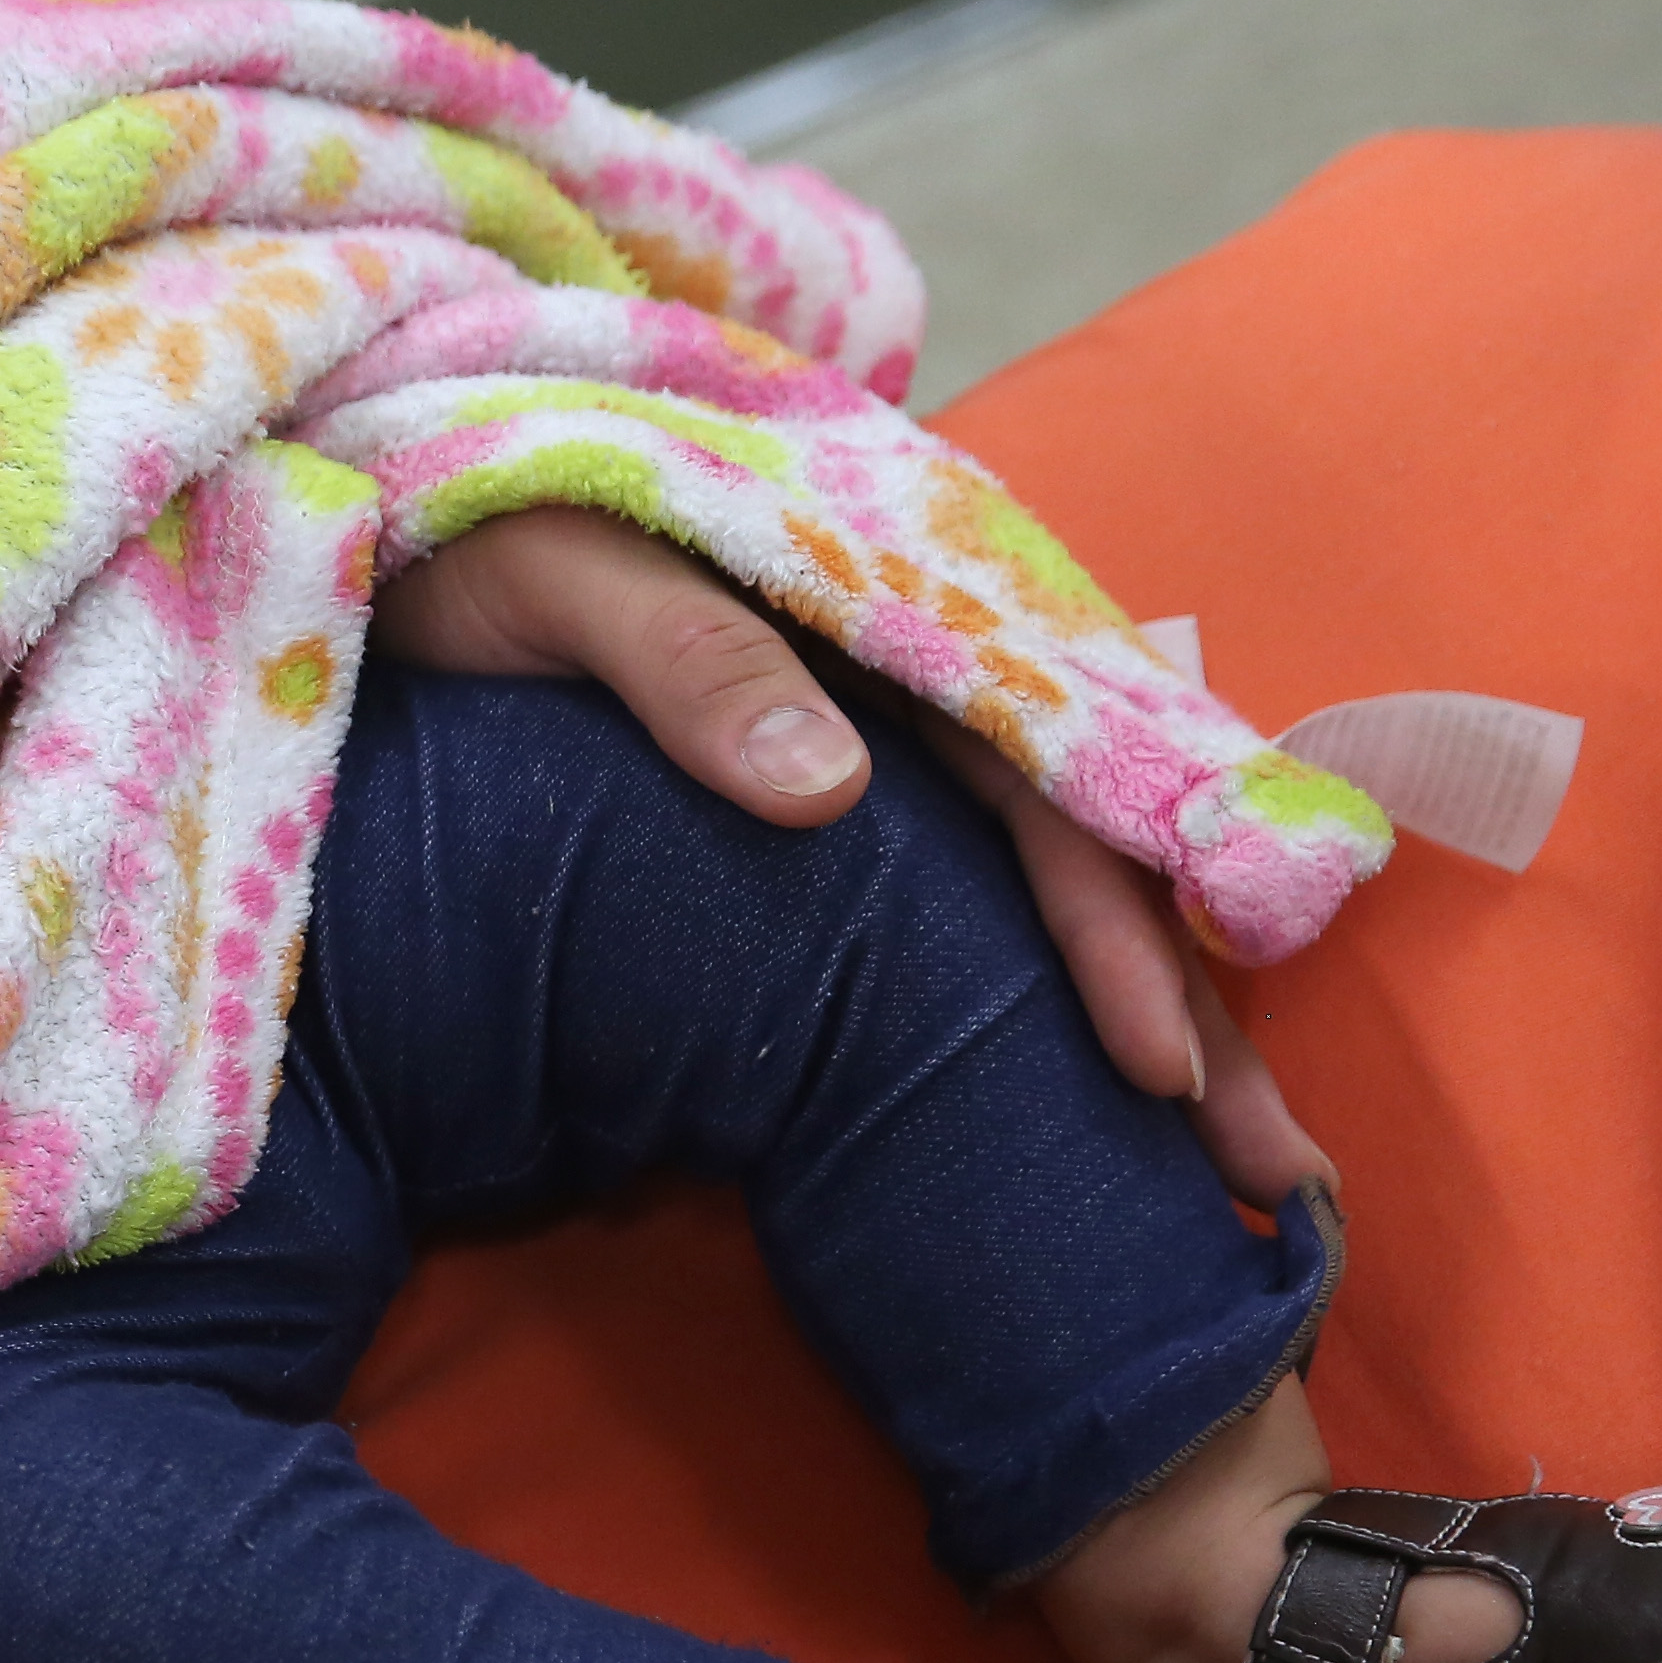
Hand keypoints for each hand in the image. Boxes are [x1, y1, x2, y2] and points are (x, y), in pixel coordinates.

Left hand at [381, 506, 1332, 1208]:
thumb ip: (683, 654)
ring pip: (1056, 867)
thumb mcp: (551, 568)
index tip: (1158, 1075)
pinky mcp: (833, 751)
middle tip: (1273, 1174)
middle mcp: (923, 658)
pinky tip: (1090, 1077)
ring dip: (1155, 1000)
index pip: (1041, 788)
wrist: (388, 488)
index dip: (1110, 932)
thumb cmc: (464, 524)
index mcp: (888, 601)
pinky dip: (1050, 973)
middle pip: (1089, 842)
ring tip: (1239, 1168)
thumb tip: (834, 791)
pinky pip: (978, 874)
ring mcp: (888, 711)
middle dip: (1187, 1002)